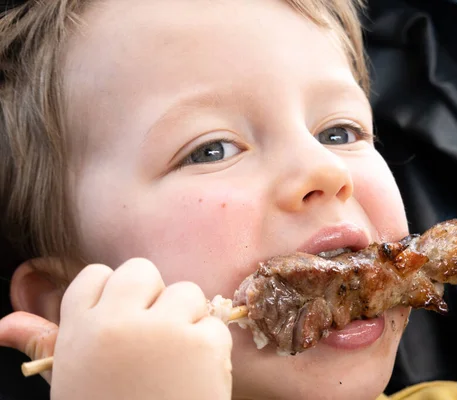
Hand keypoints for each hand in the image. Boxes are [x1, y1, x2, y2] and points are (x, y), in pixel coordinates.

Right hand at [0, 258, 231, 399]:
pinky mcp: (203, 345)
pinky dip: (211, 347)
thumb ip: (45, 344)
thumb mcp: (70, 381)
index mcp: (80, 329)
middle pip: (141, 271)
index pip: (96, 275)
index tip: (120, 320)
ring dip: (186, 318)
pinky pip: (214, 323)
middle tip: (152, 334)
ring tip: (174, 358)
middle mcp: (119, 321)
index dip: (112, 295)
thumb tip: (5, 323)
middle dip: (151, 296)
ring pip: (186, 291)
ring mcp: (164, 330)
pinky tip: (195, 376)